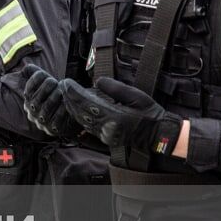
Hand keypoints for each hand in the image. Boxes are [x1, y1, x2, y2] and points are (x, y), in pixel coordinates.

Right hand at [22, 63, 73, 137]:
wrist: (68, 115)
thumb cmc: (55, 95)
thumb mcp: (45, 84)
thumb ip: (35, 74)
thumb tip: (26, 68)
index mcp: (28, 100)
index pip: (28, 90)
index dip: (38, 80)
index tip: (47, 77)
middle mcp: (32, 112)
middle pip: (35, 101)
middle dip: (47, 88)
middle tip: (56, 83)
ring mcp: (41, 122)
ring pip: (45, 109)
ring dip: (54, 98)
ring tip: (62, 91)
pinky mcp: (52, 130)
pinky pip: (56, 120)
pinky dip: (61, 110)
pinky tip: (67, 103)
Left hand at [59, 77, 183, 169]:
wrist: (158, 135)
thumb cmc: (149, 113)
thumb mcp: (135, 96)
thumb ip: (115, 88)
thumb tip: (97, 81)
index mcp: (114, 117)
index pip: (86, 103)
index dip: (73, 92)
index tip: (66, 83)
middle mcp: (107, 128)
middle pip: (80, 112)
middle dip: (69, 99)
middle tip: (61, 86)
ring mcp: (106, 135)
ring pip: (82, 121)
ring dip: (71, 108)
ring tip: (65, 95)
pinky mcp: (106, 139)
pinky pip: (87, 127)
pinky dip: (79, 117)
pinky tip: (75, 109)